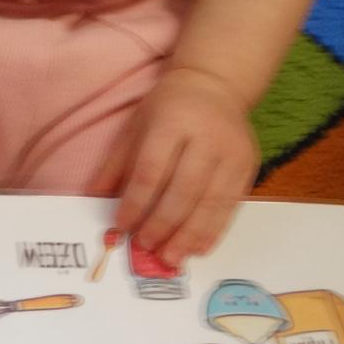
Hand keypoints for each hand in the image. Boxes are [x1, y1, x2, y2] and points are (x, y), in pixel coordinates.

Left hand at [88, 66, 259, 264]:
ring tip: (169, 258)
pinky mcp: (248, 166)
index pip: (152, 170)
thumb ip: (116, 165)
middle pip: (183, 190)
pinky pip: (230, 206)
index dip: (136, 203)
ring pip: (210, 203)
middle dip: (162, 224)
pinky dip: (213, 231)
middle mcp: (206, 135)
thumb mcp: (136, 126)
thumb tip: (94, 202)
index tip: (122, 226)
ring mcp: (232, 151)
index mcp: (172, 120)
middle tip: (145, 247)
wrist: (216, 85)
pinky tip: (197, 248)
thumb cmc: (168, 108)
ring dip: (188, 236)